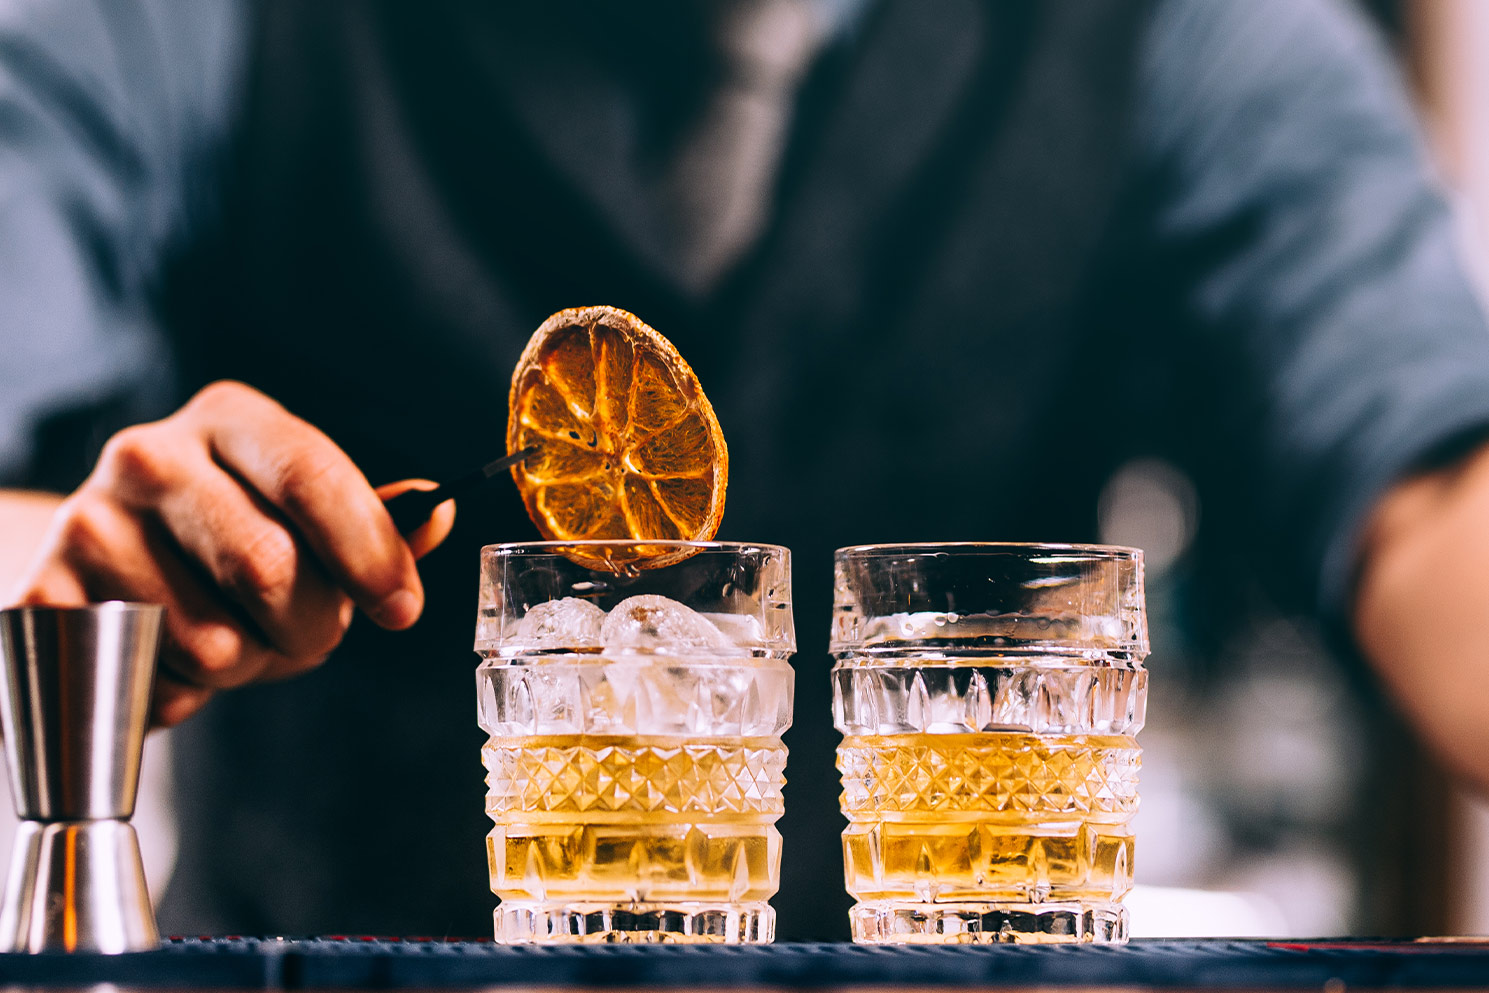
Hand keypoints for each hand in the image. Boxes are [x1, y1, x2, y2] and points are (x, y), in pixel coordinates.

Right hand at [9, 381, 455, 726]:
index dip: (369, 554)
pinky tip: (168, 662)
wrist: (97, 571)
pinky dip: (175, 694)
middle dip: (308, 628)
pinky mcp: (43, 591)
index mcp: (233, 418)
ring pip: (210, 639)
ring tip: (226, 642)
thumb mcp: (304, 524)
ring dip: (241, 668)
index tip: (401, 610)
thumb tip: (439, 512)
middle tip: (303, 638)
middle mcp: (152, 453)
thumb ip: (374, 526)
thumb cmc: (225, 546)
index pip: (315, 477)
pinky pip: (146, 677)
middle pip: (267, 565)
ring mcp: (89, 518)